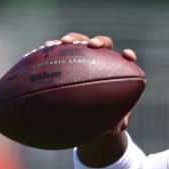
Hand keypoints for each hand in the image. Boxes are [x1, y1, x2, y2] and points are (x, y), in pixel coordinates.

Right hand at [44, 33, 135, 166]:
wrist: (87, 111)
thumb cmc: (105, 114)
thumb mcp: (112, 120)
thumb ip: (118, 122)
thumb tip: (116, 129)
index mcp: (118, 71)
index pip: (126, 59)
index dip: (128, 55)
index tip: (127, 56)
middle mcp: (102, 59)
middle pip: (103, 44)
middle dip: (97, 42)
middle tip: (91, 45)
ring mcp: (83, 56)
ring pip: (79, 42)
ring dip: (71, 39)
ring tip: (61, 42)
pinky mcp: (66, 58)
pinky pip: (58, 50)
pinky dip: (51, 49)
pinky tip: (41, 50)